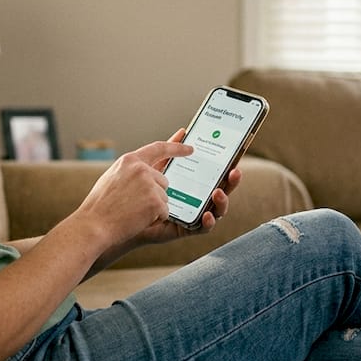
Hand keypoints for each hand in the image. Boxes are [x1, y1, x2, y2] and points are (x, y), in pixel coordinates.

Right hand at [70, 134, 192, 252]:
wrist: (94, 225)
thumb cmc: (100, 205)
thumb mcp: (113, 178)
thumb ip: (131, 171)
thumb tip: (148, 172)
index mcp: (129, 160)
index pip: (158, 148)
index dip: (176, 146)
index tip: (190, 147)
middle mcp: (141, 169)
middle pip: (163, 180)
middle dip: (154, 193)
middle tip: (132, 204)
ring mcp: (149, 184)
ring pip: (164, 197)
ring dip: (153, 207)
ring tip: (131, 211)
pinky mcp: (155, 201)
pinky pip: (165, 211)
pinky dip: (155, 218)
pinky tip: (137, 219)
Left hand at [132, 129, 242, 245]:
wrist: (125, 212)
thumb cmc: (141, 190)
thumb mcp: (156, 167)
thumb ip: (170, 150)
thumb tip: (183, 132)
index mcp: (195, 184)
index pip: (216, 176)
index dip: (228, 170)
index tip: (234, 162)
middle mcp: (198, 199)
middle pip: (222, 191)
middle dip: (231, 183)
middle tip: (234, 173)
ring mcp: (195, 214)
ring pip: (217, 210)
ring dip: (222, 201)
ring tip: (217, 192)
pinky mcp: (187, 229)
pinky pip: (202, 228)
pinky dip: (208, 222)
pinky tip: (207, 215)